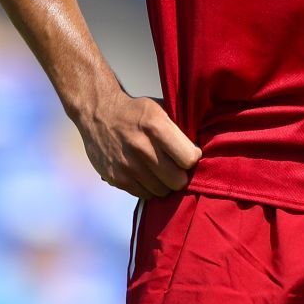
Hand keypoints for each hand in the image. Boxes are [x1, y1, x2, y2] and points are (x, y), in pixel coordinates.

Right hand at [72, 90, 201, 197]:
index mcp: (155, 125)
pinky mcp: (116, 178)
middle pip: (177, 180)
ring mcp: (126, 165)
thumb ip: (181, 128)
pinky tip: (148, 174)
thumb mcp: (161, 108)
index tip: (190, 154)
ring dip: (165, 184)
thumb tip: (205, 147)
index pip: (189, 158)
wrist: (99, 113)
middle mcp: (140, 147)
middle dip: (181, 175)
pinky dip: (150, 188)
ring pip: (162, 191)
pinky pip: (144, 195)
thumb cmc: (137, 112)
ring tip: (161, 170)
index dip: (193, 158)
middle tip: (178, 167)